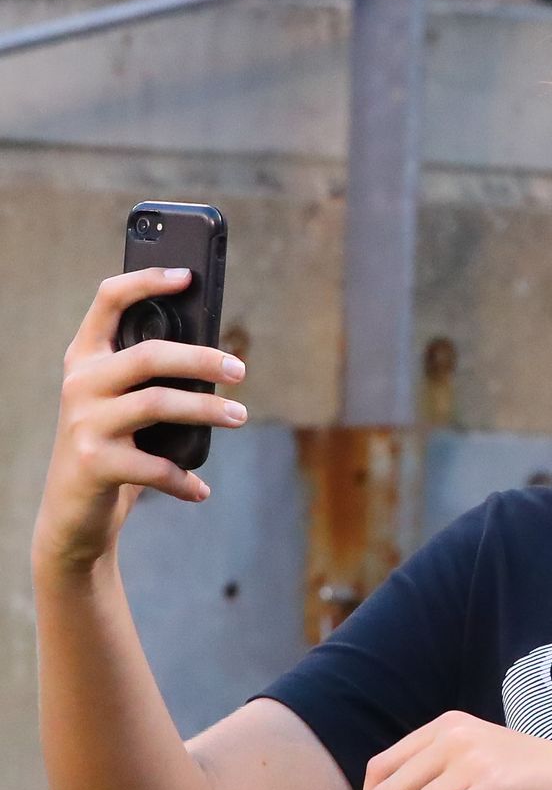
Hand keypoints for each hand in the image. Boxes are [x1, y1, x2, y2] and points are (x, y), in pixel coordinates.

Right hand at [32, 268, 247, 572]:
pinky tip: (200, 490)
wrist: (73, 514)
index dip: (145, 281)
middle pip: (148, 354)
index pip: (108, 301)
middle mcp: (80, 384)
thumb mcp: (124, 406)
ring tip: (239, 417)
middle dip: (201, 358)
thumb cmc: (114, 448)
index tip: (186, 275)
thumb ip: (152, 379)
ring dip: (207, 410)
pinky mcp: (95, 464)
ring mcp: (84, 423)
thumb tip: (218, 357)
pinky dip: (184, 479)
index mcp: (86, 359)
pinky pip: (155, 465)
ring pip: (158, 403)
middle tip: (241, 369)